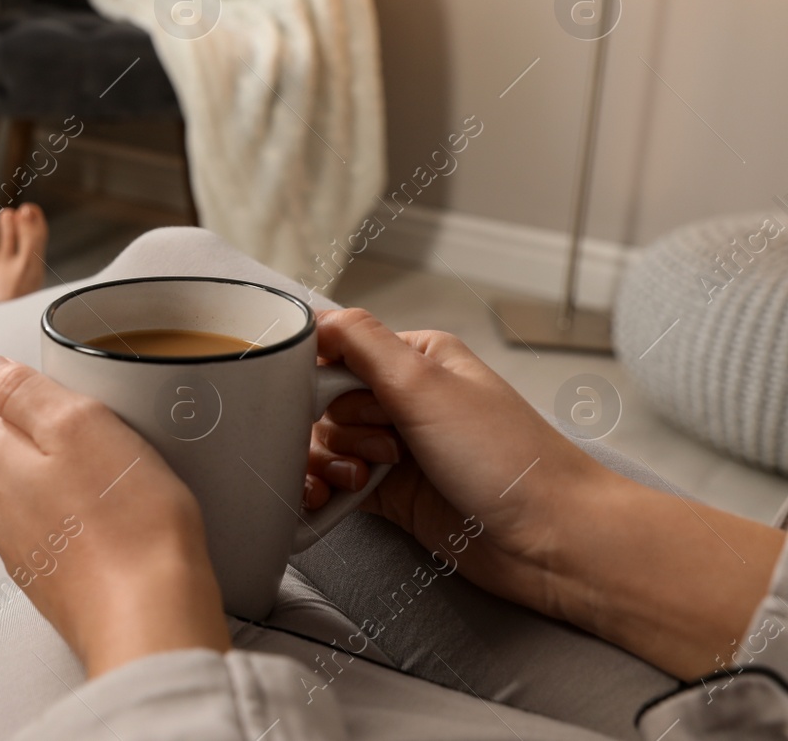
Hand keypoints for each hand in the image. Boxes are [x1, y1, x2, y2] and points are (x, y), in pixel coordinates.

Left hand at [0, 355, 229, 677]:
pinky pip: (65, 536)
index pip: (13, 405)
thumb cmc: (127, 519)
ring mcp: (19, 551)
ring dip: (80, 490)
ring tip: (126, 499)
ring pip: (47, 495)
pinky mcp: (49, 584)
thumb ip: (25, 390)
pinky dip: (89, 530)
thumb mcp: (80, 425)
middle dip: (68, 447)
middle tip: (121, 458)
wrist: (151, 619)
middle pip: (29, 451)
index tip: (98, 419)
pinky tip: (121, 535)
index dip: (61, 404)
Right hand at [303, 308, 784, 678]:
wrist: (548, 540)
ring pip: (323, 442)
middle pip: (323, 399)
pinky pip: (332, 482)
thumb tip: (310, 317)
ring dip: (330, 460)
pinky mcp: (388, 493)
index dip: (319, 375)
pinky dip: (321, 490)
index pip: (336, 349)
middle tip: (382, 445)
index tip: (324, 397)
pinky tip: (326, 498)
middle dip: (335, 424)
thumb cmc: (506, 458)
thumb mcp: (426, 383)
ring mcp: (394, 448)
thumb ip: (362, 342)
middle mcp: (403, 398)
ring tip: (366, 478)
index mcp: (415, 357)